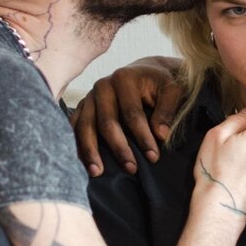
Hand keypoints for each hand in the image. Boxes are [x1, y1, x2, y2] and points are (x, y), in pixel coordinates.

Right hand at [72, 57, 183, 176]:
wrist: (145, 72)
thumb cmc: (161, 83)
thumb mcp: (172, 90)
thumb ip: (167, 110)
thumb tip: (160, 135)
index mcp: (124, 78)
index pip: (132, 113)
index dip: (142, 136)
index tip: (153, 157)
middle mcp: (102, 86)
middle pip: (106, 122)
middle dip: (119, 147)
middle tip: (131, 169)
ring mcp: (89, 97)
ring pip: (85, 126)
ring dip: (90, 151)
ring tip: (97, 173)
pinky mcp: (82, 107)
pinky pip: (74, 127)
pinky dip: (75, 145)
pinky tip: (79, 163)